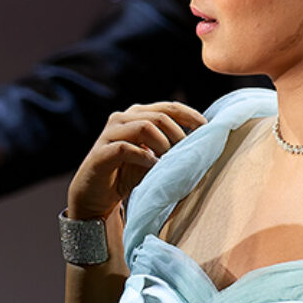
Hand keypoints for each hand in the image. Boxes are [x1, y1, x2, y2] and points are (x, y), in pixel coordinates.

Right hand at [65, 101, 203, 225]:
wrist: (96, 196)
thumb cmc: (127, 175)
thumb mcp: (154, 159)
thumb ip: (171, 148)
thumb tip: (200, 146)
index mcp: (137, 115)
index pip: (168, 107)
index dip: (189, 115)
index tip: (205, 129)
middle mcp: (122, 119)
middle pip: (159, 116)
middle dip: (177, 135)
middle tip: (185, 155)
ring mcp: (109, 134)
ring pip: (143, 127)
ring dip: (162, 145)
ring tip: (168, 162)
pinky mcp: (101, 153)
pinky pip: (126, 148)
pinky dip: (144, 157)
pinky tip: (153, 167)